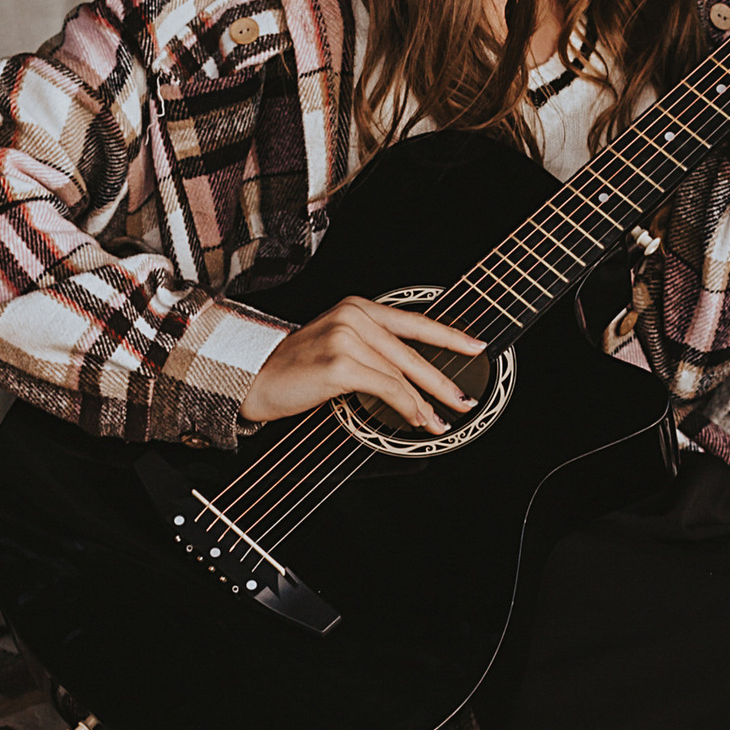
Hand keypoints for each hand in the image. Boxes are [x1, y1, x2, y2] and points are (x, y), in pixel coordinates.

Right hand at [240, 296, 485, 435]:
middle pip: (413, 351)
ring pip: (401, 374)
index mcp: (357, 307)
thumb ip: (373, 350)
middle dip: (443, 380)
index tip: (477, 347)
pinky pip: (385, 388)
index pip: (414, 321)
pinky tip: (416, 419)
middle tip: (465, 400)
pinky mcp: (340, 363)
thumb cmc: (294, 368)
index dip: (449, 336)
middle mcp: (354, 315)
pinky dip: (405, 407)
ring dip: (424, 403)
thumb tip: (414, 379)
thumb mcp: (337, 345)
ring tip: (439, 422)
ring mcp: (346, 337)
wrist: (251, 378)